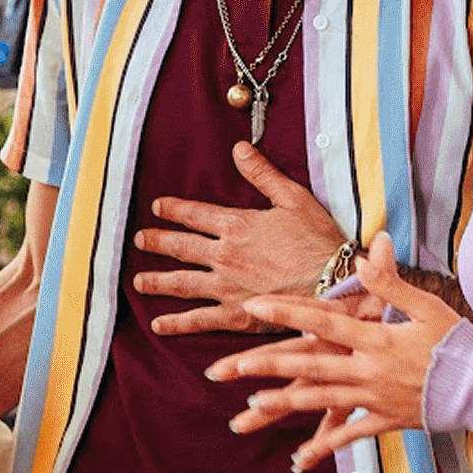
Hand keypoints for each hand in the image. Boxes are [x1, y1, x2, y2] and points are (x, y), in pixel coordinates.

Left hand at [131, 140, 347, 336]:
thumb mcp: (293, 199)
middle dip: (157, 242)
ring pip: (181, 282)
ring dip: (157, 281)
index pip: (195, 215)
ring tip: (138, 281)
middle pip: (180, 247)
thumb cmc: (319, 241)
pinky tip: (159, 324)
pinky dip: (177, 322)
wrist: (334, 284)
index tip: (157, 208)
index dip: (173, 210)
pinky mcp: (235, 314)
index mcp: (237, 226)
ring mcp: (226, 286)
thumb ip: (262, 174)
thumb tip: (239, 149)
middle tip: (139, 240)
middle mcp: (224, 255)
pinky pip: (198, 319)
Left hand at [210, 236, 459, 471]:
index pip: (323, 321)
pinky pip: (349, 435)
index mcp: (376, 338)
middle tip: (231, 366)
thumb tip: (369, 249)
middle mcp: (369, 369)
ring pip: (321, 401)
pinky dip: (324, 447)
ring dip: (285, 403)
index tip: (254, 306)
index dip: (287, 312)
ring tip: (251, 405)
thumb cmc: (458, 342)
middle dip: (268, 366)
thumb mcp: (427, 306)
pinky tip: (298, 458)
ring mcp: (375, 398)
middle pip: (311, 366)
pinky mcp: (385, 421)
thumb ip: (392, 282)